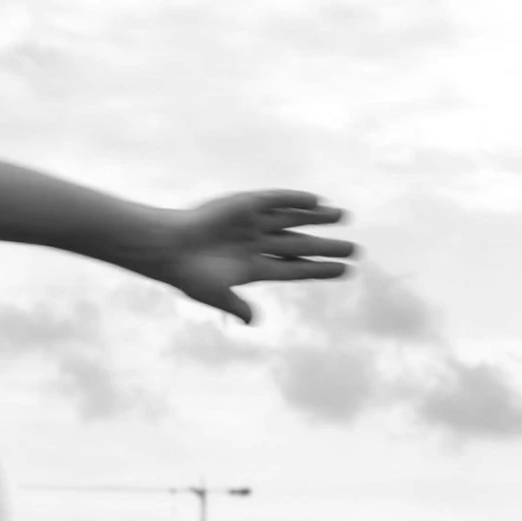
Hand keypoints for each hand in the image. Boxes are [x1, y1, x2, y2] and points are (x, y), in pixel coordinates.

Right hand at [149, 190, 354, 322]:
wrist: (166, 246)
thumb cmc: (187, 274)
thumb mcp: (216, 295)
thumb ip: (237, 306)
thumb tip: (253, 321)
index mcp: (253, 268)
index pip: (296, 268)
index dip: (320, 269)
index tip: (344, 271)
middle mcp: (256, 244)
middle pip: (300, 244)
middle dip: (327, 246)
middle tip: (355, 248)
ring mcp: (250, 223)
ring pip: (292, 220)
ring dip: (317, 218)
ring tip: (344, 216)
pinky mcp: (242, 204)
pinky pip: (274, 200)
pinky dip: (294, 199)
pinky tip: (316, 200)